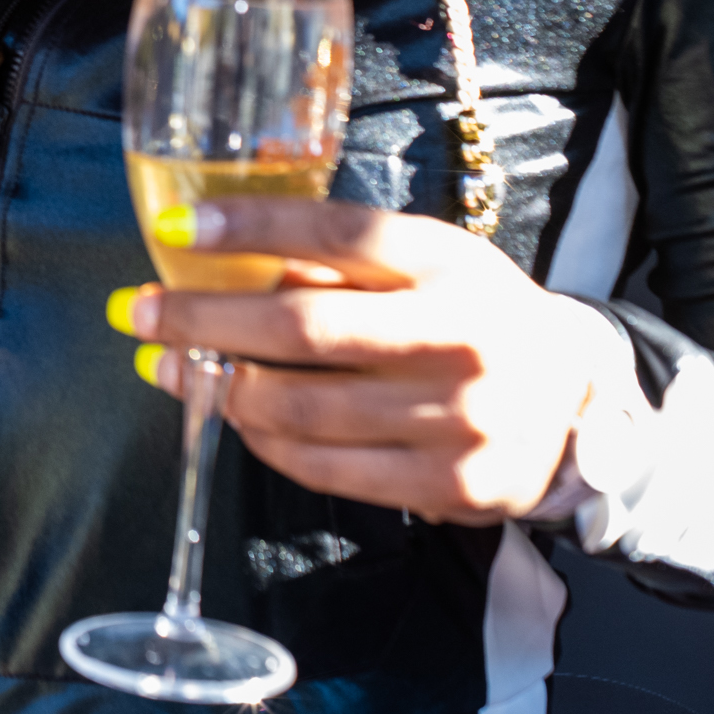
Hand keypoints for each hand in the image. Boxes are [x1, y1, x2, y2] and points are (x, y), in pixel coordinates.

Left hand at [112, 198, 635, 523]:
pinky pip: (328, 470)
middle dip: (203, 321)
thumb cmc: (471, 311)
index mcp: (448, 262)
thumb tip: (217, 259)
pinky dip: (265, 443)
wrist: (576, 397)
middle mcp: (459, 337)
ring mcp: (459, 419)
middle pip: (303, 328)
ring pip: (303, 410)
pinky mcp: (452, 486)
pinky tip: (232, 416)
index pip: (336, 231)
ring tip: (168, 367)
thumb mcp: (426, 261)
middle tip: (137, 311)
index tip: (175, 226)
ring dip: (216, 388)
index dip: (250, 227)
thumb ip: (338, 259)